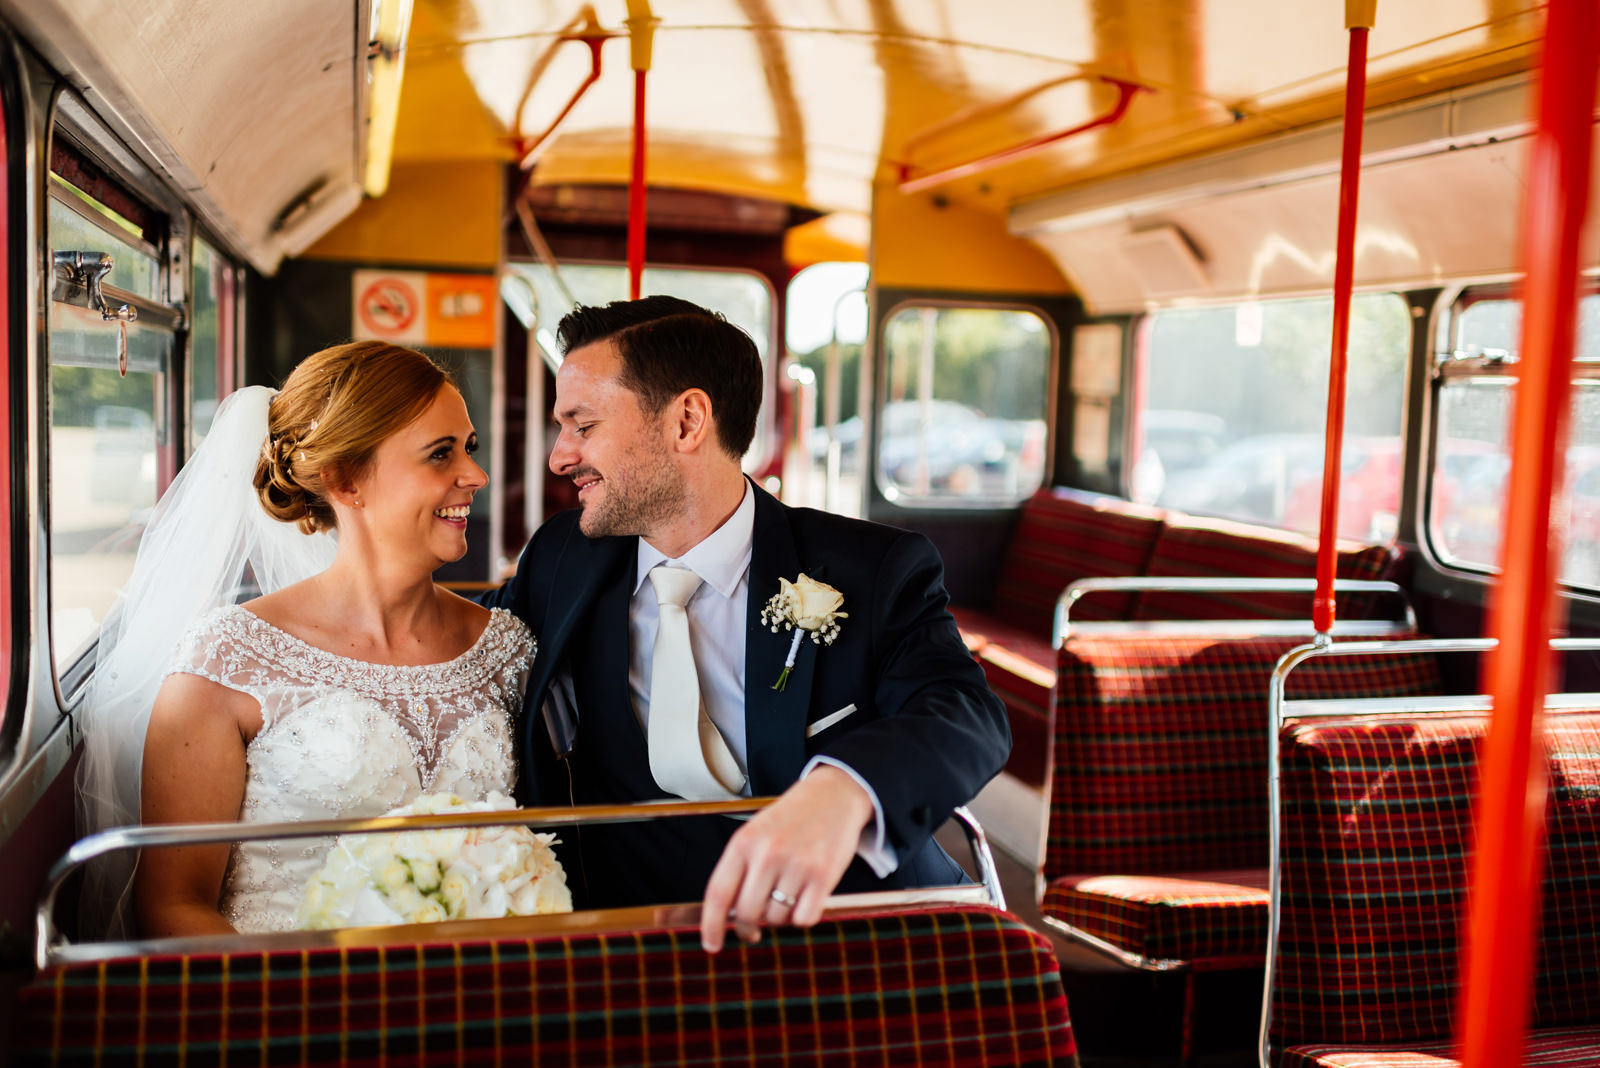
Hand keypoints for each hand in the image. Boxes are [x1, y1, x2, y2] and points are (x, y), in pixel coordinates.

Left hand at [700, 765, 872, 951]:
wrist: (833, 795)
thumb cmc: (791, 819)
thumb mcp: (756, 833)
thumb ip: (740, 869)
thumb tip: (728, 917)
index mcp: (744, 842)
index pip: (719, 893)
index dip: (711, 925)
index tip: (712, 945)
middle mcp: (767, 853)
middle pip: (747, 913)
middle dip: (748, 928)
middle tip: (753, 929)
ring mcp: (796, 864)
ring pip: (776, 918)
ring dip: (779, 917)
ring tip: (787, 895)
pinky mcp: (824, 875)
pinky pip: (804, 919)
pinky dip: (803, 916)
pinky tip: (805, 898)